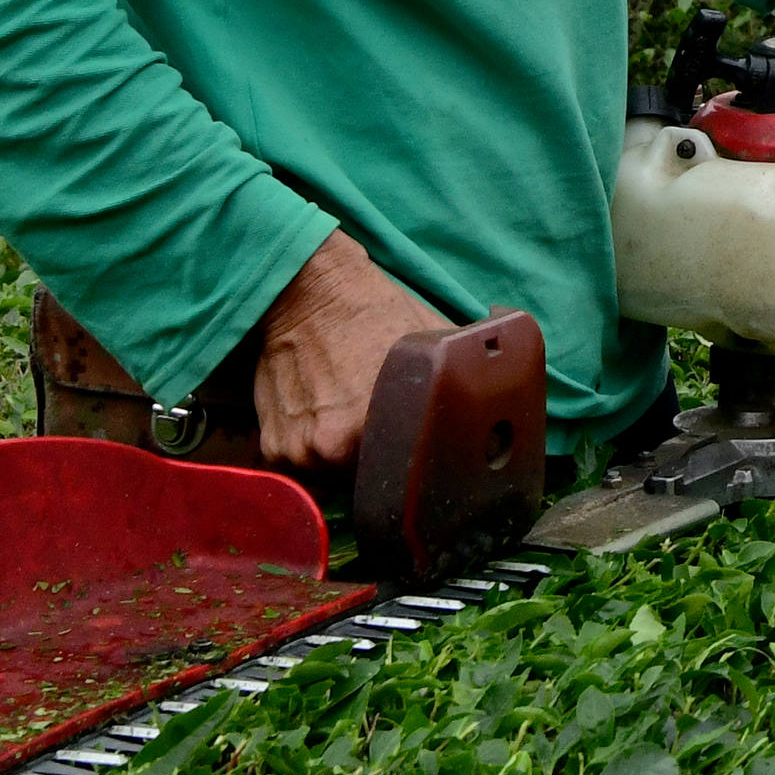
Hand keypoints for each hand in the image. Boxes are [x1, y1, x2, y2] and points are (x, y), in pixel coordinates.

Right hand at [254, 227, 443, 467]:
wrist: (308, 291)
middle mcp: (327, 450)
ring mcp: (295, 451)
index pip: (405, 480)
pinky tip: (328, 414)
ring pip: (334, 478)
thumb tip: (502, 415)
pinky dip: (317, 449)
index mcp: (369, 431)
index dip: (418, 469)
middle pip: (368, 483)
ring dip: (347, 460)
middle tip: (391, 432)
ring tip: (356, 419)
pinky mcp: (272, 445)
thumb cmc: (374, 313)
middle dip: (383, 465)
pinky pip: (304, 466)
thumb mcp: (437, 349)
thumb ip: (463, 389)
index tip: (423, 454)